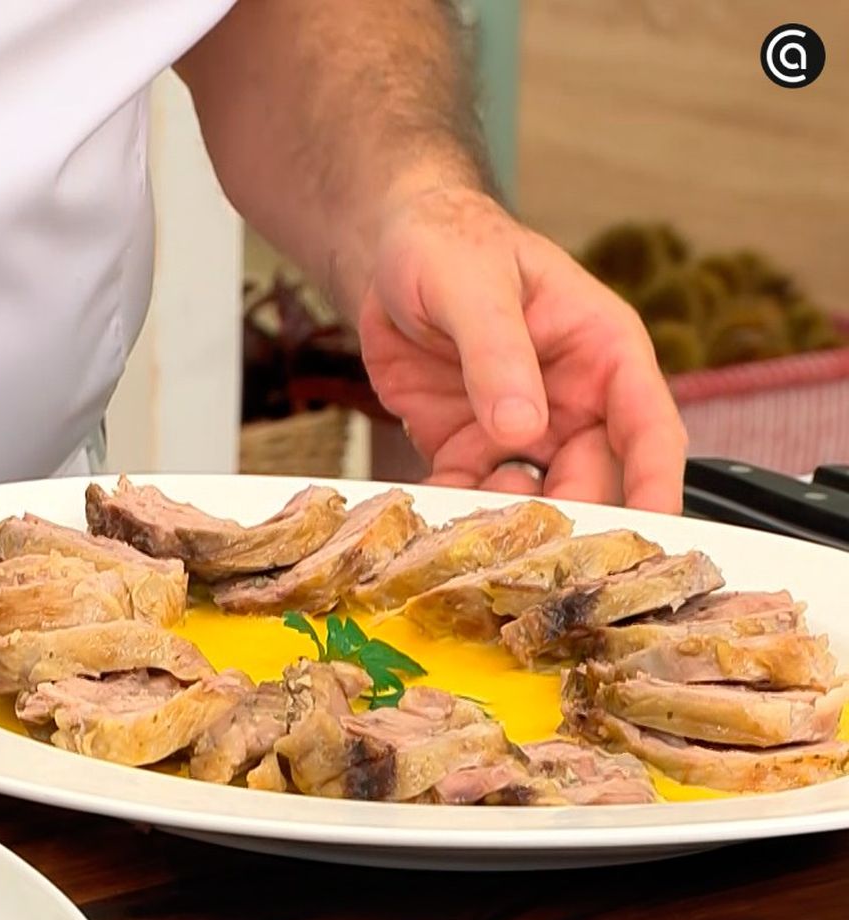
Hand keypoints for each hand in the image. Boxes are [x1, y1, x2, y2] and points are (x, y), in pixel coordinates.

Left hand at [356, 187, 687, 511]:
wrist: (388, 254)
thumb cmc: (447, 244)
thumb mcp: (473, 285)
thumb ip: (497, 351)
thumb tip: (523, 426)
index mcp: (602, 351)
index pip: (649, 426)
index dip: (656, 482)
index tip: (652, 529)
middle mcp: (572, 399)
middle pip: (593, 479)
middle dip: (569, 518)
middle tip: (534, 549)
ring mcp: (521, 429)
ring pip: (534, 497)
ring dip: (507, 522)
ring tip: (473, 529)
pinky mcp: (469, 447)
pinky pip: (470, 493)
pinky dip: (453, 510)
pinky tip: (429, 514)